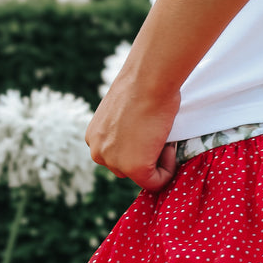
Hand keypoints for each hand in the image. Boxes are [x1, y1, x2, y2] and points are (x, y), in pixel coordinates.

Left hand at [86, 71, 179, 191]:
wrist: (149, 79)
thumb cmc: (142, 86)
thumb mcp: (123, 113)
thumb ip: (123, 132)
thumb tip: (139, 141)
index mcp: (94, 138)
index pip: (117, 156)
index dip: (139, 148)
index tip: (149, 129)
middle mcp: (98, 152)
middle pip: (127, 168)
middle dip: (146, 156)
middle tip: (158, 134)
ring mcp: (114, 162)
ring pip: (141, 176)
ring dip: (157, 162)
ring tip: (162, 137)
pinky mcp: (134, 168)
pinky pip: (156, 183)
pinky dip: (168, 170)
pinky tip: (168, 146)